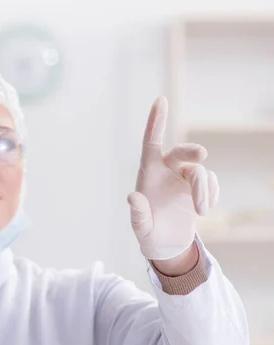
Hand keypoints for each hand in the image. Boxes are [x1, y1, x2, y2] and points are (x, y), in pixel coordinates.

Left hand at [127, 96, 219, 259]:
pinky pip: (211, 182)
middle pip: (181, 152)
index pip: (150, 143)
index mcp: (148, 174)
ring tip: (201, 211)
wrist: (166, 244)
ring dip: (204, 190)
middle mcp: (166, 170)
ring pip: (200, 172)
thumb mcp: (141, 228)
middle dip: (191, 152)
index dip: (156, 122)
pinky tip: (204, 210)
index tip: (160, 100)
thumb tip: (132, 197)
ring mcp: (184, 177)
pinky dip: (211, 195)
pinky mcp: (199, 186)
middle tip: (201, 155)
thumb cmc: (149, 234)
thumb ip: (138, 215)